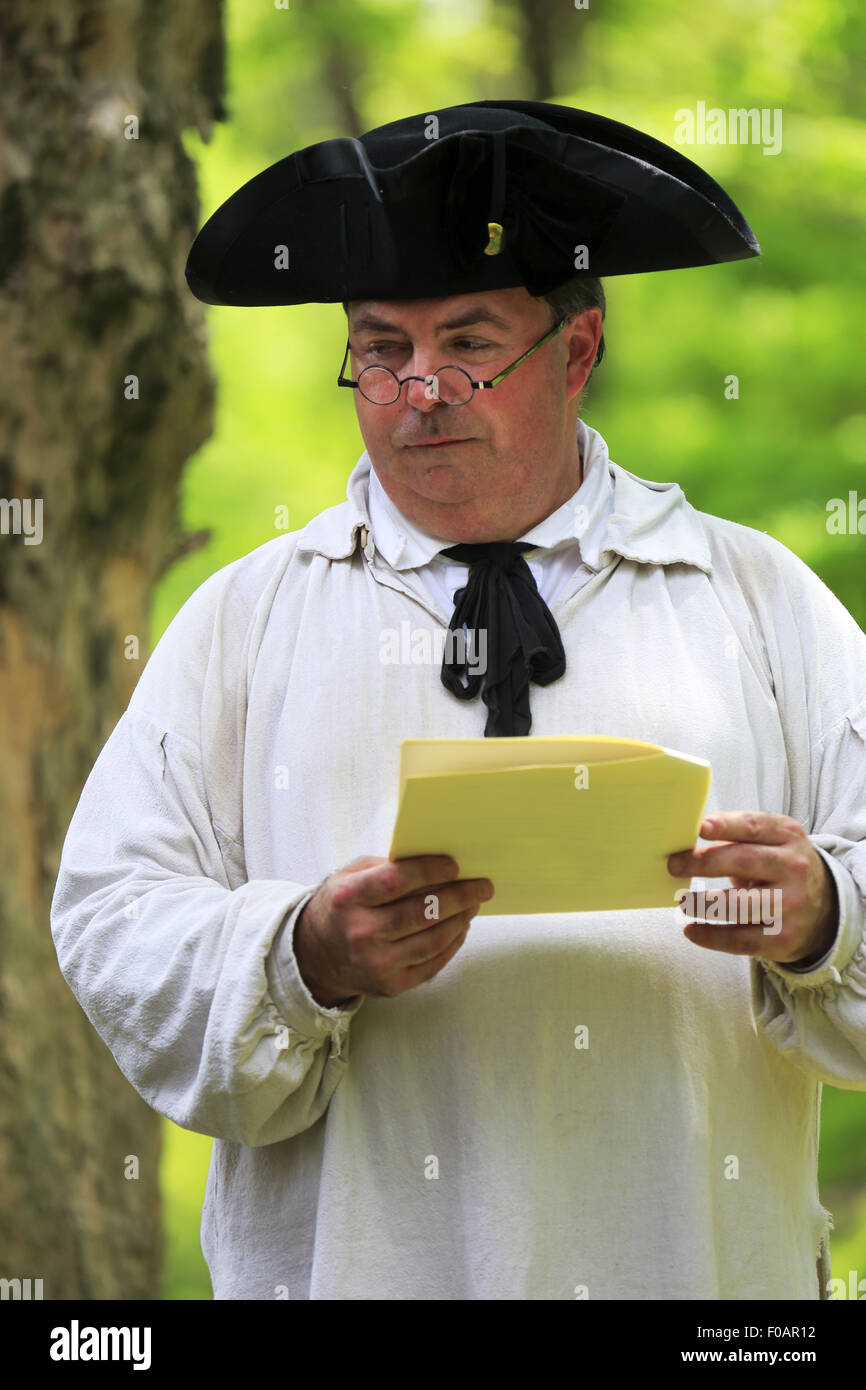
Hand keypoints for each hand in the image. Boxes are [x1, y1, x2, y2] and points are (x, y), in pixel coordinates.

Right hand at [294, 854, 493, 1004]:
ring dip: (462, 919)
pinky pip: (433, 963)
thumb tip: (437, 862)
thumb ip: (388, 866)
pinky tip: (461, 927)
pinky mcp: (391, 985)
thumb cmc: (342, 906)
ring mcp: (377, 963)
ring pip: (434, 940)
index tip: (454, 865)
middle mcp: (361, 933)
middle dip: (460, 896)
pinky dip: (453, 942)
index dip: (429, 871)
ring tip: (474, 904)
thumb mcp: (352, 876)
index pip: (396, 881)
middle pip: (422, 913)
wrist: (316, 955)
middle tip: (482, 885)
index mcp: (348, 898)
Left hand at [667, 812, 838, 965]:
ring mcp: (792, 904)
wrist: (824, 909)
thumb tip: (684, 841)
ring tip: (682, 901)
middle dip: (704, 863)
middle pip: (744, 861)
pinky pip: (741, 939)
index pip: (754, 826)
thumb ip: (737, 837)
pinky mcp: (784, 938)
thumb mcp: (771, 843)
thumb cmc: (779, 868)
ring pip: (739, 904)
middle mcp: (794, 868)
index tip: (700, 828)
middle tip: (674, 865)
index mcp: (788, 836)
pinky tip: (692, 931)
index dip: (726, 825)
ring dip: (703, 903)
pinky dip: (711, 936)